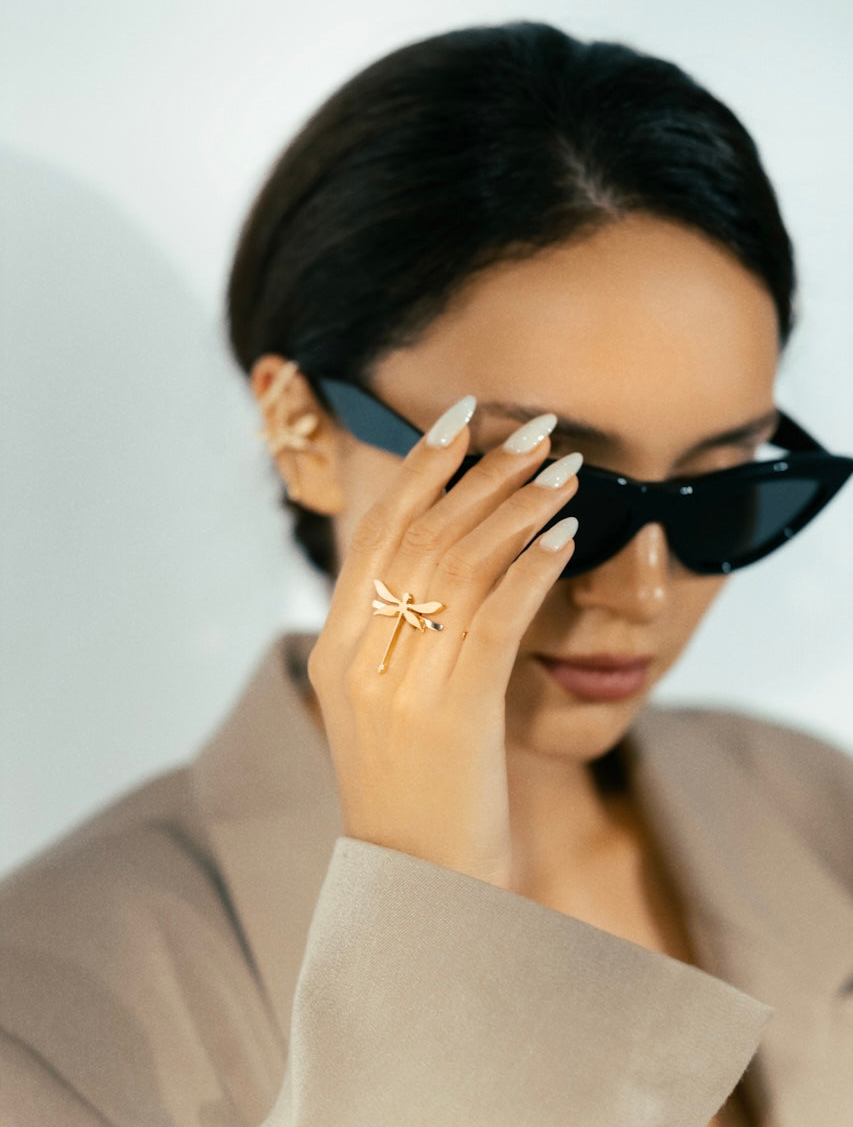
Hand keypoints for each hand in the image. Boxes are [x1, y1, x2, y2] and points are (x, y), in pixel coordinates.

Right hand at [307, 396, 580, 888]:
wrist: (419, 886)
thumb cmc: (414, 791)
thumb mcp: (384, 704)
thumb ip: (396, 633)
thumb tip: (444, 556)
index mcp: (336, 649)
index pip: (378, 534)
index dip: (422, 469)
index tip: (463, 420)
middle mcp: (358, 657)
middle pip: (422, 536)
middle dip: (482, 474)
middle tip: (537, 432)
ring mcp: (400, 685)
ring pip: (462, 566)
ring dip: (519, 510)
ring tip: (564, 473)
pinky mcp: (452, 713)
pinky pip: (496, 618)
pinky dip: (533, 569)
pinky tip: (566, 538)